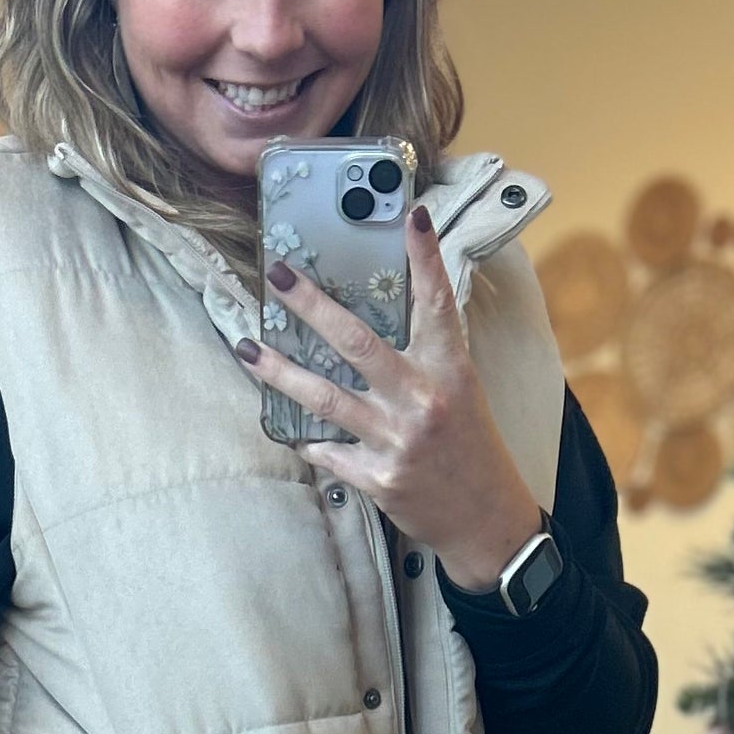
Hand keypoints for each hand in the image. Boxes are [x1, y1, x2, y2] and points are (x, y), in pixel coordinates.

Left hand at [236, 209, 541, 592]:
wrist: (485, 518)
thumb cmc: (471, 447)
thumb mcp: (462, 391)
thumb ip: (428, 354)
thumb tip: (386, 312)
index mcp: (450, 370)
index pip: (436, 303)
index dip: (425, 258)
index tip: (410, 215)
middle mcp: (423, 400)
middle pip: (357, 342)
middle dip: (312, 305)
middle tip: (278, 275)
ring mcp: (398, 440)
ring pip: (326, 397)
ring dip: (280, 372)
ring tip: (248, 348)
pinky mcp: (379, 478)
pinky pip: (329, 452)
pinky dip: (309, 440)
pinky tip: (286, 427)